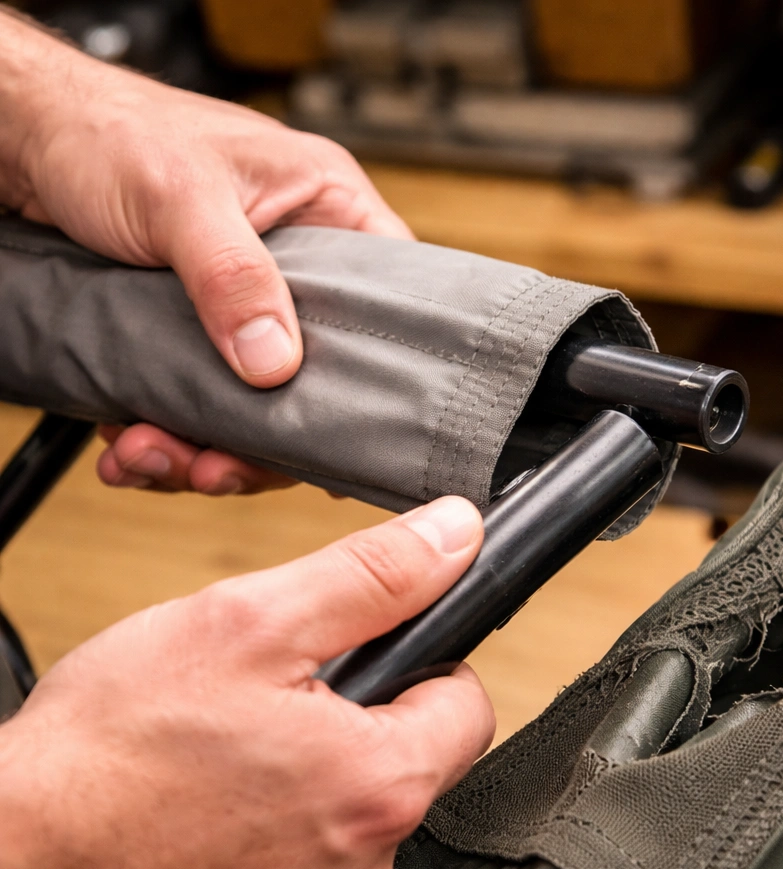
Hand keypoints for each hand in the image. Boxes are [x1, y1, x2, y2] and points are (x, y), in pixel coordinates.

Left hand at [0, 11, 412, 495]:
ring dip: (203, 448)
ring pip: (260, 403)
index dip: (382, 371)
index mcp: (327, 211)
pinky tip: (132, 442)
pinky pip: (207, 404)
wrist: (21, 144)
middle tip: (216, 467)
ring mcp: (248, 307)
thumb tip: (276, 362)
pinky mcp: (202, 337)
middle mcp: (298, 267)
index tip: (349, 436)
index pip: (390, 298)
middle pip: (320, 377)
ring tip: (150, 455)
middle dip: (264, 438)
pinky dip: (168, 435)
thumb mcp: (179, 196)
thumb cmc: (107, 132)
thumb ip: (233, 277)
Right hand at [0, 496, 492, 868]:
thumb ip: (372, 575)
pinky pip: (310, 861)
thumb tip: (452, 536)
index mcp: (380, 783)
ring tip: (236, 748)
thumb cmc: (114, 746)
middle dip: (363, 714)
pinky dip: (278, 826)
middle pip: (413, 759)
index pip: (468, 704)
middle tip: (279, 694)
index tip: (370, 653)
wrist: (13, 857)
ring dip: (316, 771)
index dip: (424, 662)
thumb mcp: (253, 621)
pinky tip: (216, 802)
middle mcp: (363, 863)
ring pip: (357, 810)